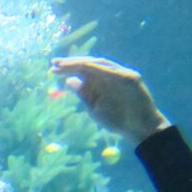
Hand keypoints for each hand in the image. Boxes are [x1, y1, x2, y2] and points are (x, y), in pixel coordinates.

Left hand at [51, 56, 170, 146]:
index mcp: (102, 81)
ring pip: (100, 63)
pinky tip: (83, 66)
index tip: (53, 68)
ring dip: (81, 63)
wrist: (139, 129)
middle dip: (71, 63)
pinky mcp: (130, 78)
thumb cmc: (118, 120)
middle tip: (54, 63)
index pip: (84, 70)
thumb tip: (69, 81)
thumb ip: (84, 94)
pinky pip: (112, 71)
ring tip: (64, 65)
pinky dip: (98, 68)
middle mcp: (112, 75)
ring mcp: (122, 74)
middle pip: (90, 64)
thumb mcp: (95, 108)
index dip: (68, 67)